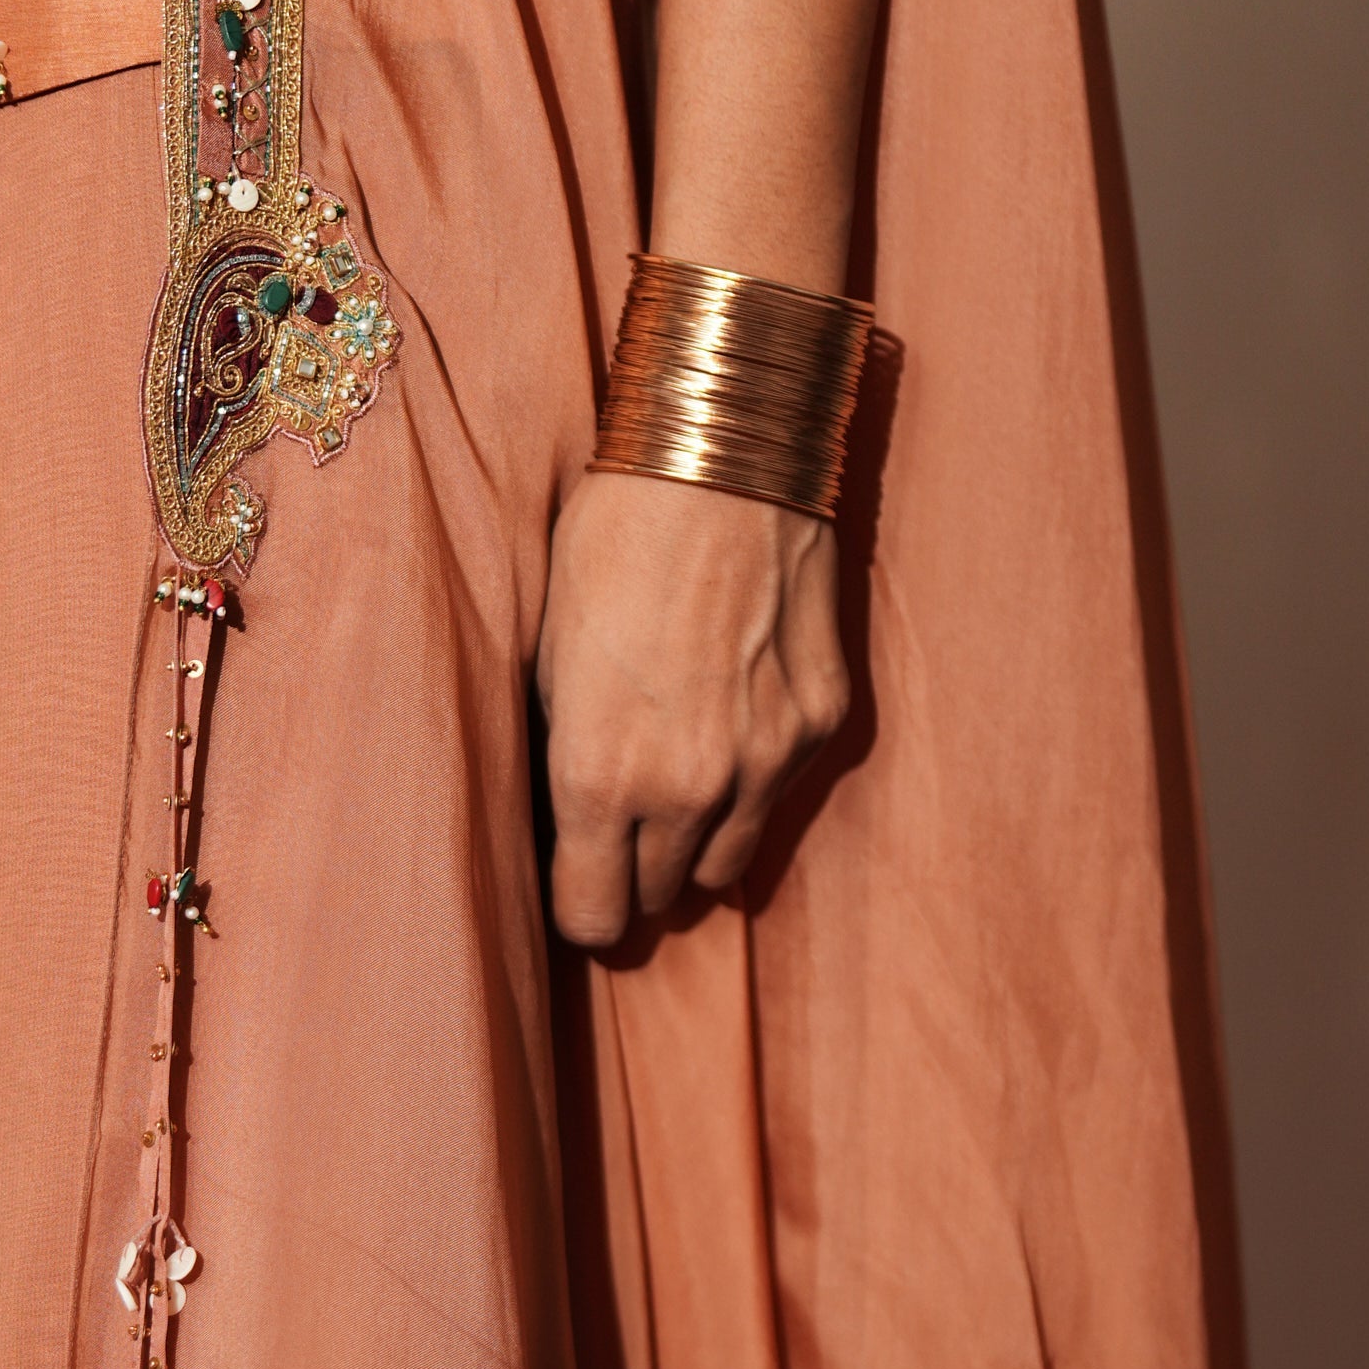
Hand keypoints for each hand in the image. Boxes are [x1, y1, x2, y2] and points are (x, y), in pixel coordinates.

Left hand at [534, 464, 850, 952]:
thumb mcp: (546, 655)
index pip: (594, 917)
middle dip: (631, 874)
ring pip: (725, 865)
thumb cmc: (609, 538)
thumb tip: (566, 822)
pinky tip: (726, 716)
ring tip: (670, 780)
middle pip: (656, 899)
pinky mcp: (822, 723)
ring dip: (693, 842)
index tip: (572, 880)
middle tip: (614, 828)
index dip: (578, 906)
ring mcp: (767, 760)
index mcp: (601, 778)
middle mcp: (691, 789)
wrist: (722, 451)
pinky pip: (777, 796)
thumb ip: (561, 755)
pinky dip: (751, 781)